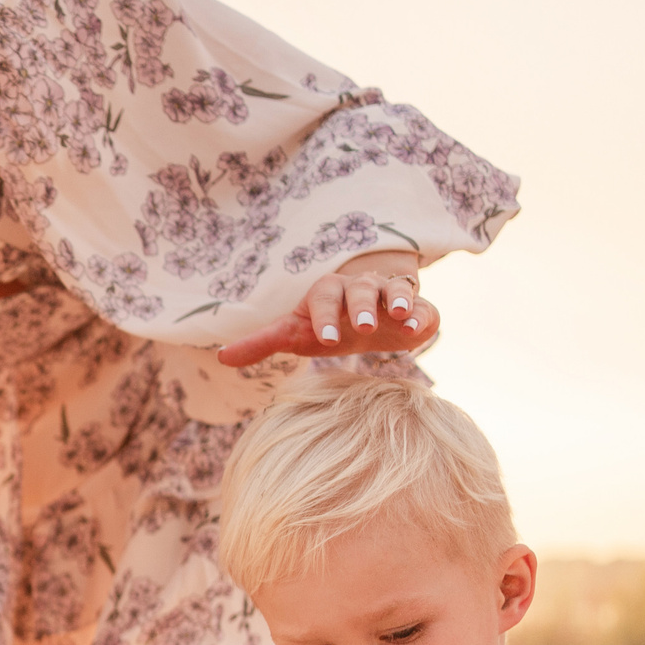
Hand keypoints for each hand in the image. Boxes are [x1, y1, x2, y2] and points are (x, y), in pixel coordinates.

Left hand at [216, 252, 434, 367]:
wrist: (370, 317)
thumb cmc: (326, 324)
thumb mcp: (295, 333)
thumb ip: (261, 343)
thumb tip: (221, 357)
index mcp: (328, 293)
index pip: (323, 299)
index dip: (324, 316)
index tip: (323, 340)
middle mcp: (360, 288)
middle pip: (360, 290)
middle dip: (362, 306)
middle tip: (363, 326)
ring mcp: (390, 294)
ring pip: (395, 289)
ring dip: (397, 300)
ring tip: (398, 316)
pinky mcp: (417, 308)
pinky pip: (422, 306)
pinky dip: (421, 314)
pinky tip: (418, 328)